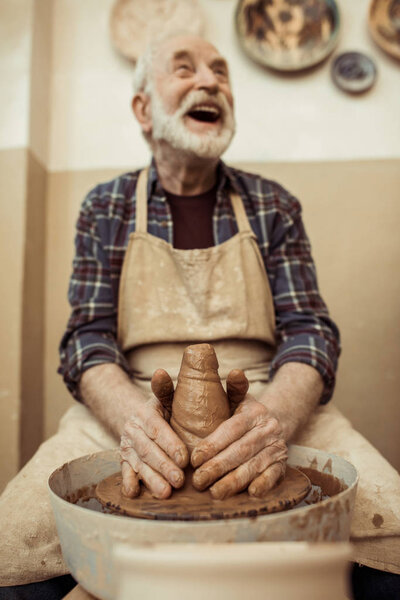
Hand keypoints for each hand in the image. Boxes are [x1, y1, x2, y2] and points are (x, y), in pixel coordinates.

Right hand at [120, 369, 188, 499]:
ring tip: (165, 493)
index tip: (185, 458)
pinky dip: (128, 482)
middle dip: (164, 466)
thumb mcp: (165, 397)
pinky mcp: (124, 460)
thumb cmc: (164, 409)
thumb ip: (166, 389)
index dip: (170, 444)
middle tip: (179, 480)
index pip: (157, 429)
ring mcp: (127, 446)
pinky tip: (134, 493)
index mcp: (145, 413)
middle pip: (148, 450)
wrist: (138, 417)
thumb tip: (160, 372)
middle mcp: (133, 430)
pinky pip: (124, 472)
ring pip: (138, 464)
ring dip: (151, 479)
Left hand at [191, 394, 287, 499]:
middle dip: (218, 467)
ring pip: (254, 465)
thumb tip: (235, 372)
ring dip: (234, 481)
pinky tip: (250, 493)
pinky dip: (263, 485)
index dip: (213, 444)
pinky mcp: (283, 464)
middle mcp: (267, 429)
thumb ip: (233, 388)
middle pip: (241, 450)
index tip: (194, 459)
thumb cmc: (247, 413)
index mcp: (253, 412)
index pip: (231, 429)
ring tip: (215, 493)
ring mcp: (277, 447)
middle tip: (199, 481)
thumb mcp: (240, 398)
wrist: (280, 420)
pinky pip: (274, 475)